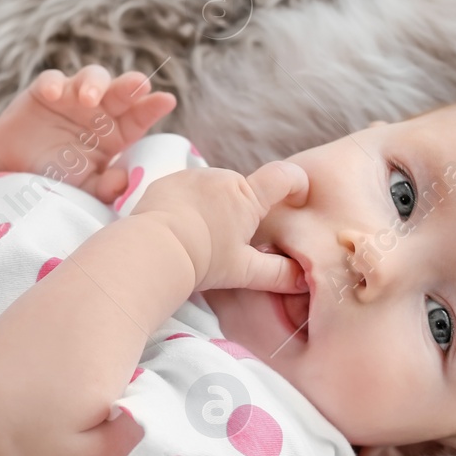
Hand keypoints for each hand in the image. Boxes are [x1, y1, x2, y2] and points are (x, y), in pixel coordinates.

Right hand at [0, 65, 177, 201]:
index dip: (152, 107)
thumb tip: (123, 182)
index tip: (167, 100)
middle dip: (130, 86)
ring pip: (90, 77)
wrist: (17, 168)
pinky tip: (53, 95)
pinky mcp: (44, 91)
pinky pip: (51, 80)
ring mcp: (73, 97)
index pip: (139, 116)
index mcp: (116, 131)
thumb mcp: (83, 186)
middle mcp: (99, 109)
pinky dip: (53, 84)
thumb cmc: (57, 175)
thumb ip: (104, 186)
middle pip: (120, 91)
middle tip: (139, 84)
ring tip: (89, 98)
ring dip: (93, 84)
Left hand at [128, 162, 307, 291]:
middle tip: (228, 240)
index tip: (295, 198)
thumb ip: (278, 274)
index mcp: (247, 197)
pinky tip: (180, 227)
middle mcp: (222, 178)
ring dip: (213, 205)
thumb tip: (304, 279)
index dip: (295, 183)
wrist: (152, 251)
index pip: (284, 175)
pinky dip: (188, 203)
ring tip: (200, 236)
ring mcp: (193, 176)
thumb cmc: (202, 261)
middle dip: (241, 210)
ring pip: (214, 188)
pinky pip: (187, 188)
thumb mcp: (244, 271)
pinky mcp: (169, 179)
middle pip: (243, 189)